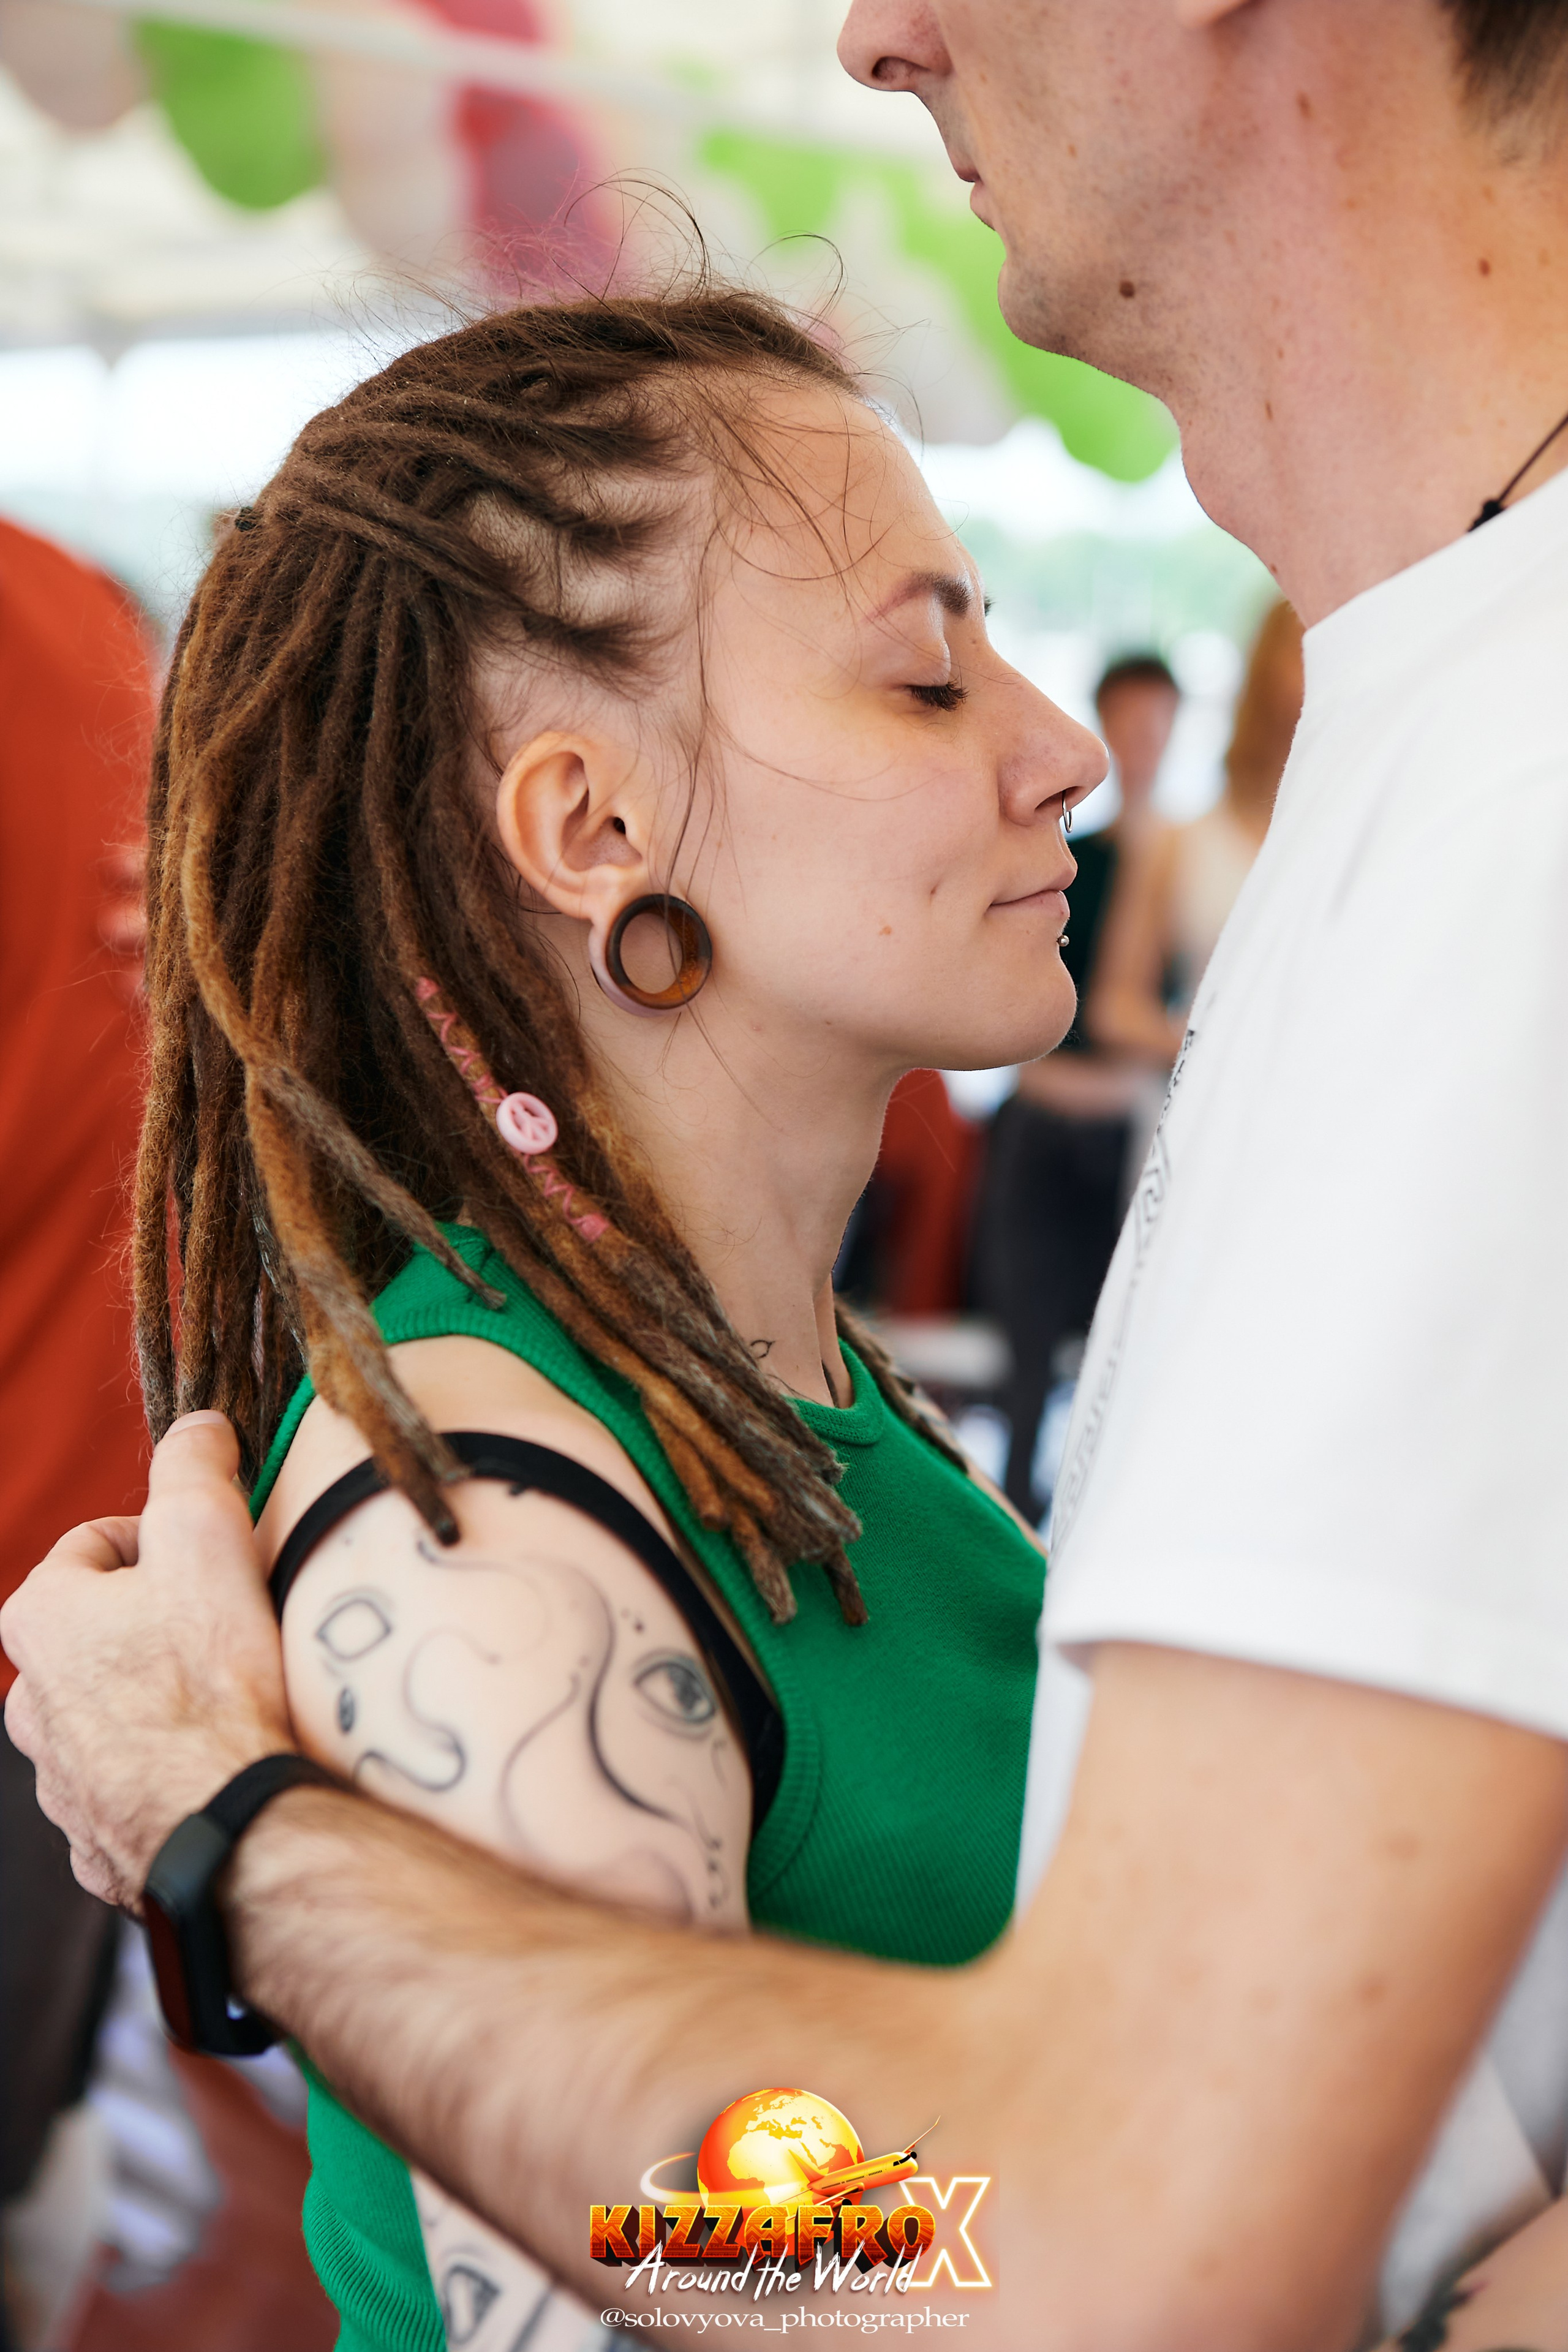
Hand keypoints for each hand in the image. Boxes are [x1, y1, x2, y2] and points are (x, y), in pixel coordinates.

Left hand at [1, 1413, 293, 1907]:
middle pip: (98, 1631)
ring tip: (229, 1700)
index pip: (95, 1543)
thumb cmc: (210, 1680)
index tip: (215, 1557)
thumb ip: (193, 1467)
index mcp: (39, 1620)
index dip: (163, 1537)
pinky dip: (168, 1772)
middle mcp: (29, 1703)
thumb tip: (197, 1426)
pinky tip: (218, 1766)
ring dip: (159, 1699)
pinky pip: (132, 1787)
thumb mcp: (206, 1536)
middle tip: (227, 1627)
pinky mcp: (98, 1840)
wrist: (227, 1825)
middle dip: (157, 1622)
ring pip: (109, 1711)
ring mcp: (60, 1780)